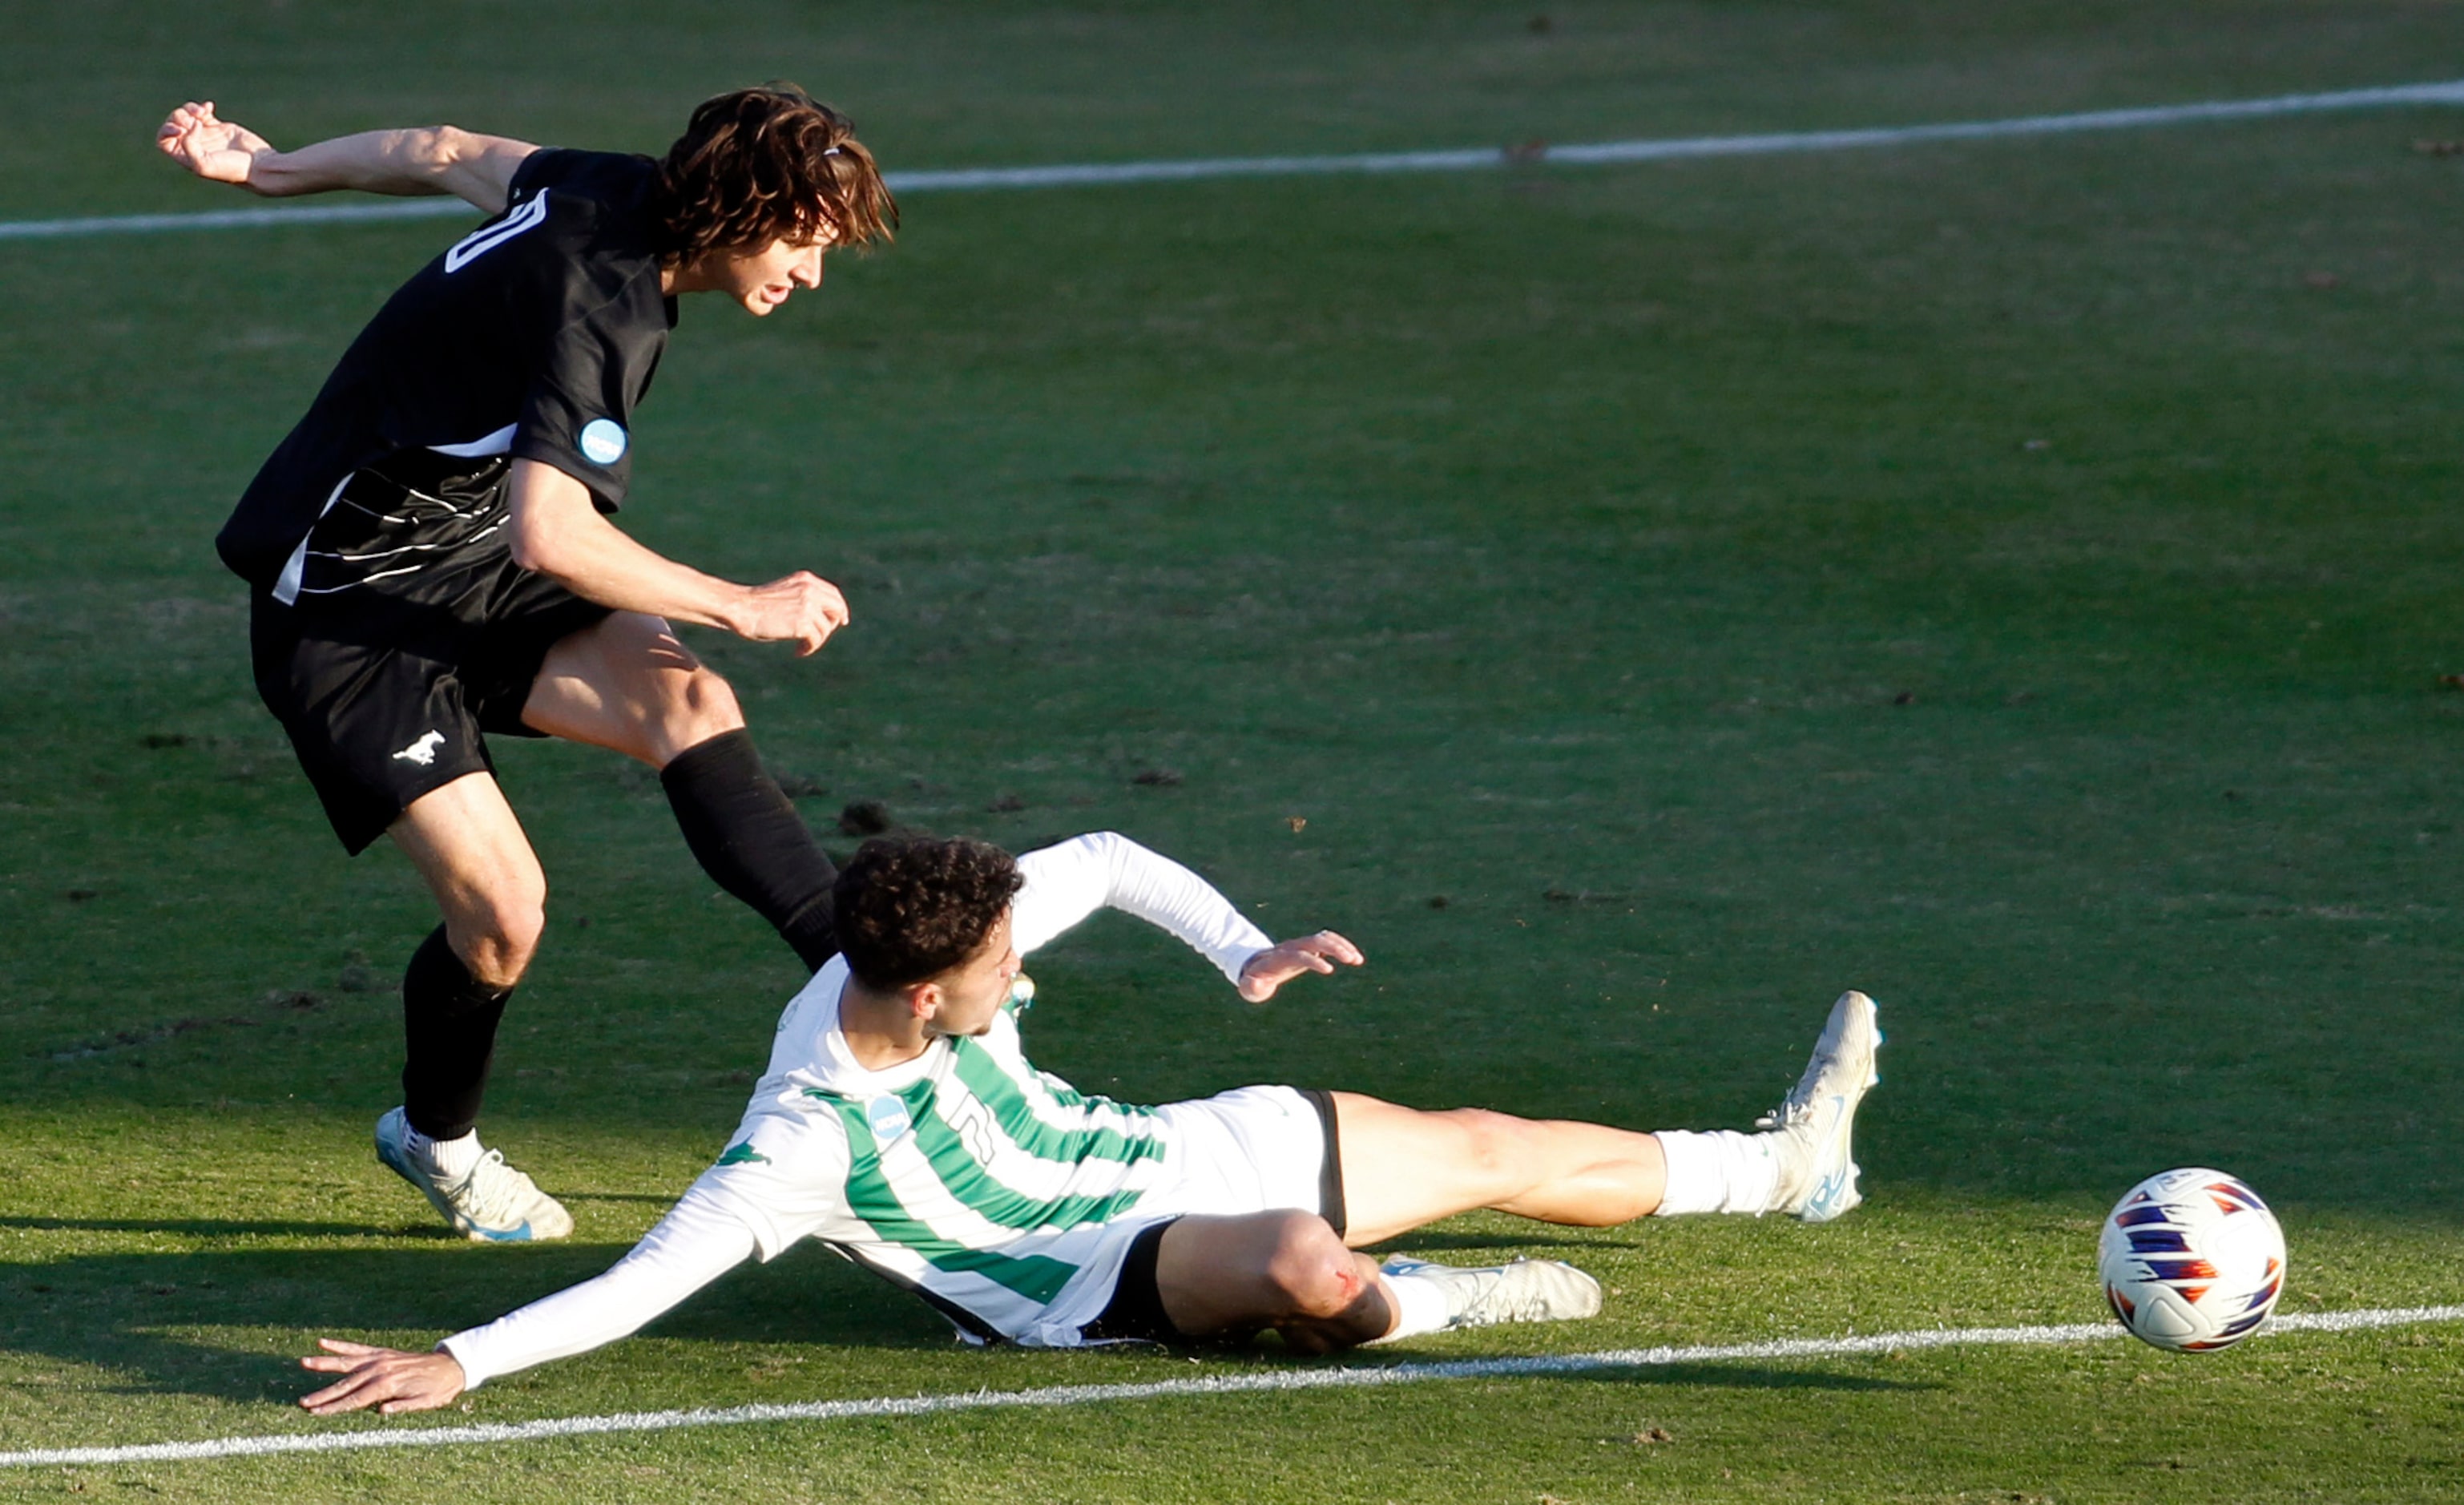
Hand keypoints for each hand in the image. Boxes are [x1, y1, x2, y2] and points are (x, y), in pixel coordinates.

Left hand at [156, 102, 274, 189]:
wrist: (258, 165)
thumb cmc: (232, 169)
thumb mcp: (203, 164)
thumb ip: (189, 145)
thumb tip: (193, 123)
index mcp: (186, 157)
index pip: (163, 141)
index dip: (166, 131)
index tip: (179, 129)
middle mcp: (193, 146)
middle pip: (172, 124)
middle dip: (179, 117)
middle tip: (194, 122)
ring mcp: (205, 135)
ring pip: (185, 115)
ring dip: (190, 109)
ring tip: (202, 112)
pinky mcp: (218, 127)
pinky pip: (201, 112)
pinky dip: (202, 106)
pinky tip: (210, 107)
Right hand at [298, 1338, 466, 1414]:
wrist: (451, 1366)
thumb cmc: (438, 1389)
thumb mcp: (426, 1403)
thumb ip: (404, 1406)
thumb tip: (382, 1411)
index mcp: (389, 1384)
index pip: (356, 1399)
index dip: (335, 1407)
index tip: (315, 1413)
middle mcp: (381, 1368)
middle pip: (347, 1384)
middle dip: (324, 1394)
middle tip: (303, 1402)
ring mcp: (379, 1358)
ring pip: (346, 1362)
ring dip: (325, 1363)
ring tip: (303, 1362)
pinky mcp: (381, 1352)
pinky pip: (357, 1348)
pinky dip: (340, 1345)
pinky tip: (323, 1342)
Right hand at [730, 572, 849, 655]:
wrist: (740, 608)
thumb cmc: (756, 605)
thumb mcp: (784, 594)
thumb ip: (803, 599)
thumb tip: (821, 619)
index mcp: (805, 579)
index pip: (833, 593)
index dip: (840, 608)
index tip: (841, 622)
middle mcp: (810, 589)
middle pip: (838, 609)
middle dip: (834, 625)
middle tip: (820, 638)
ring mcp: (808, 605)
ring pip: (826, 629)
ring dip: (815, 641)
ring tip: (801, 647)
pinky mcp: (803, 622)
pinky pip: (816, 640)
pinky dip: (809, 649)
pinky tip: (798, 652)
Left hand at [1237, 930, 1364, 1002]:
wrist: (1256, 966)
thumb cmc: (1254, 980)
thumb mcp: (1249, 987)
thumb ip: (1250, 987)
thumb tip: (1253, 983)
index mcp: (1278, 958)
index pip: (1298, 955)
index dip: (1313, 961)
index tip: (1329, 970)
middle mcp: (1291, 947)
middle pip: (1313, 941)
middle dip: (1333, 948)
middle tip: (1351, 959)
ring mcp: (1301, 944)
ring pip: (1323, 938)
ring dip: (1341, 945)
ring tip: (1358, 960)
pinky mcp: (1309, 946)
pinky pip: (1327, 940)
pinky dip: (1342, 945)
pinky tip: (1355, 958)